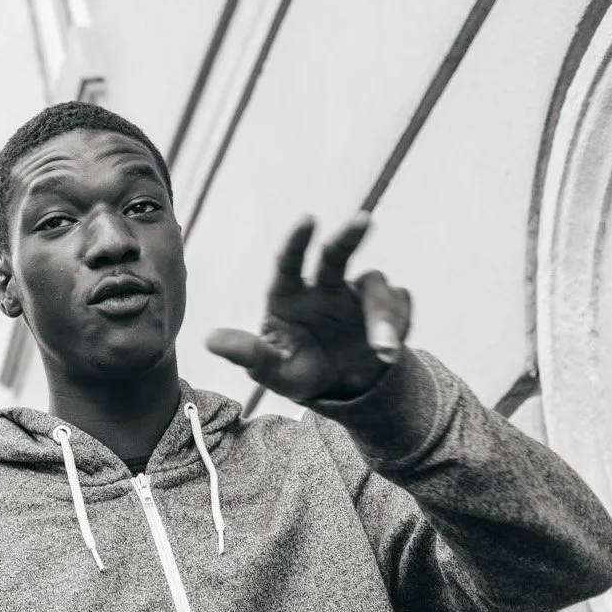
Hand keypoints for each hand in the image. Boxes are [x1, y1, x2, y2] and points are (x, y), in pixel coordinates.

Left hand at [205, 213, 412, 403]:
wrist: (342, 392)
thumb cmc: (298, 372)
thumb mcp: (272, 371)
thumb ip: (248, 354)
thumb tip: (210, 341)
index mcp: (290, 295)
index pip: (290, 262)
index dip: (297, 241)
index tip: (308, 219)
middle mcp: (324, 288)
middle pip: (336, 254)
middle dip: (348, 236)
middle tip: (363, 220)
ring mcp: (358, 297)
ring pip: (376, 288)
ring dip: (382, 316)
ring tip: (382, 350)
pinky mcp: (389, 310)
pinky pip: (401, 307)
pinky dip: (400, 325)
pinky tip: (392, 350)